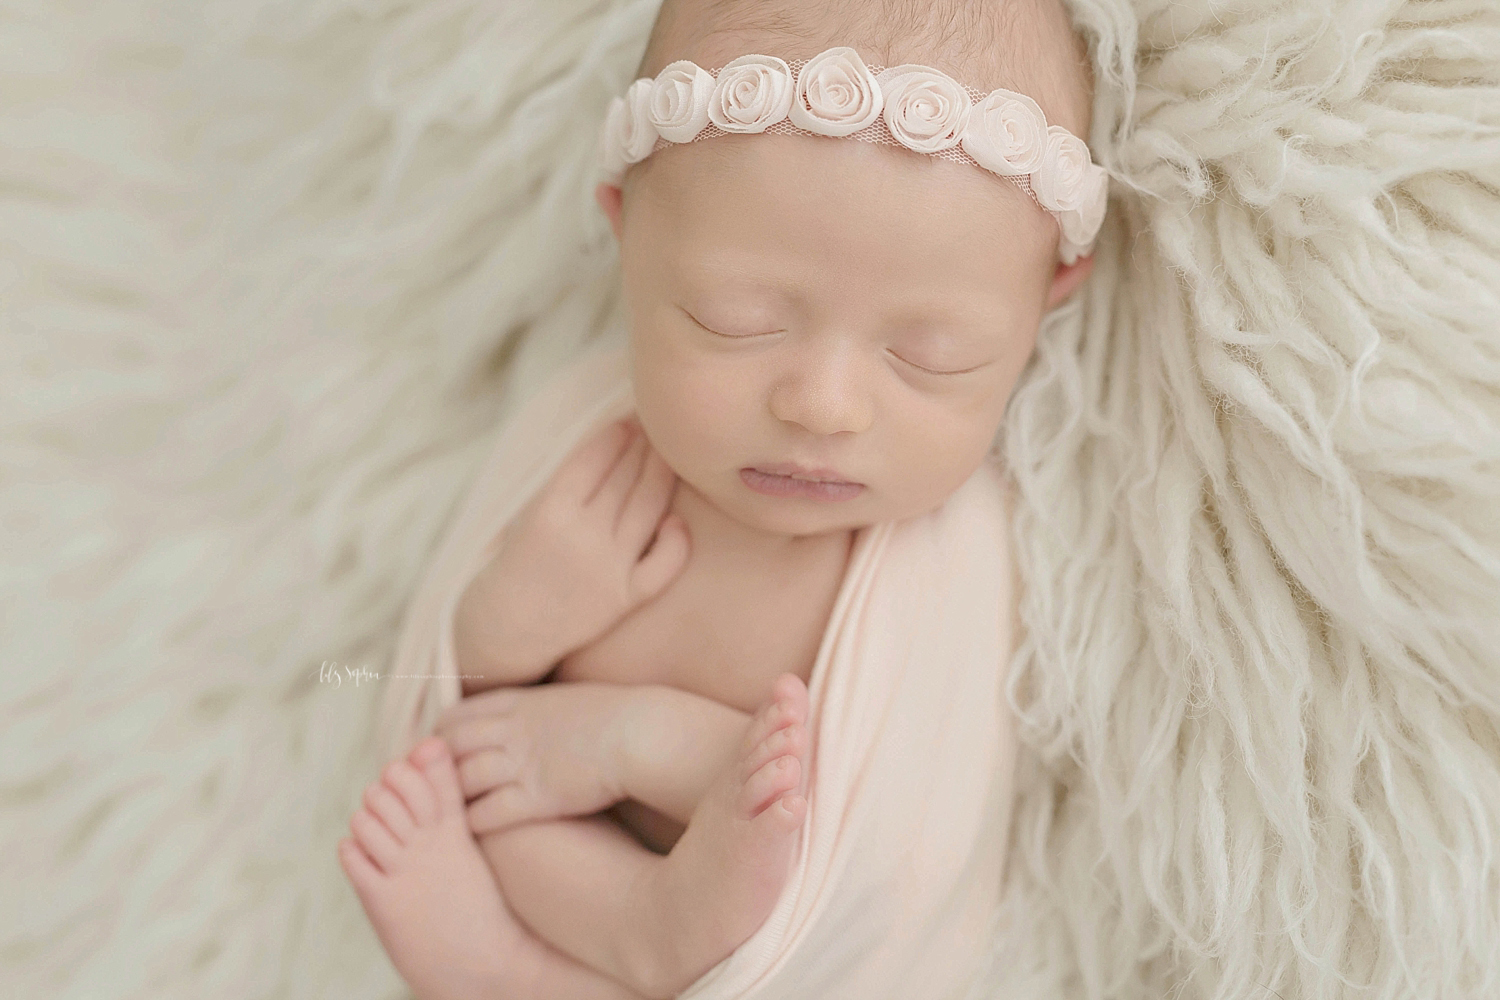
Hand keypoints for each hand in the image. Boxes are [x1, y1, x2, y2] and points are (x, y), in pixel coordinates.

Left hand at [435, 681, 639, 834]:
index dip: (439, 734)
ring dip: (449, 797)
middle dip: (432, 766)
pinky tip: (469, 831)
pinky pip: (489, 812)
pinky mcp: (538, 797)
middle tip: (422, 787)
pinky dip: (473, 822)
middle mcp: (512, 731)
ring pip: (463, 780)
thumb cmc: (616, 715)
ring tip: (440, 813)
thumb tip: (533, 713)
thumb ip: (540, 707)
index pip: (458, 715)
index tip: (433, 750)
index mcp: (519, 703)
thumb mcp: (567, 698)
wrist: (641, 733)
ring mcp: (523, 764)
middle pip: (450, 746)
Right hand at [455, 417, 690, 682]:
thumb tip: (602, 447)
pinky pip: (665, 564)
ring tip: (666, 456)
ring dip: (660, 476)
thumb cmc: (509, 567)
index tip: (627, 419)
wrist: (504, 632)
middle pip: (626, 479)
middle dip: (643, 447)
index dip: (615, 435)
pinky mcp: (626, 598)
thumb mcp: (519, 518)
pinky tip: (676, 520)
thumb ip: (559, 487)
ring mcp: (610, 569)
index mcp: (549, 513)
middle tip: (654, 426)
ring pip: (649, 509)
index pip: (593, 460)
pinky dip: (677, 540)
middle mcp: (584, 538)